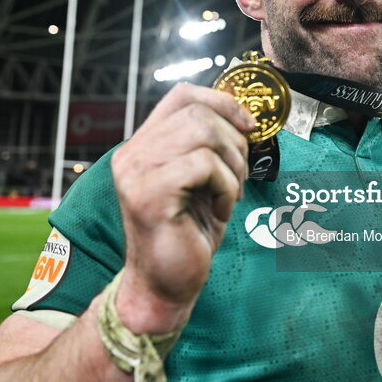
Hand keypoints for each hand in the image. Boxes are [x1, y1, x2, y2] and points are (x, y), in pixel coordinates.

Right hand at [110, 83, 255, 333]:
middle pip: (198, 111)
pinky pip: (204, 165)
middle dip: (234, 141)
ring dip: (232, 164)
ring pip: (203, 133)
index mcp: (143, 145)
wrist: (165, 286)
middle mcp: (132, 154)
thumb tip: (245, 117)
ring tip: (229, 194)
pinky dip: (225, 186)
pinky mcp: (149, 195)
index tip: (249, 127)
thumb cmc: (188, 235)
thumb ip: (209, 147)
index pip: (182, 94)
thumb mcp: (202, 181)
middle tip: (238, 177)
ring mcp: (136, 173)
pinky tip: (220, 210)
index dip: (223, 102)